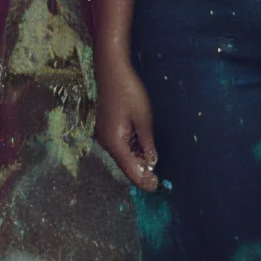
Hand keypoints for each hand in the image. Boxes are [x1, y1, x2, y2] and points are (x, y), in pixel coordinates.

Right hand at [94, 59, 157, 190]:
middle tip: (156, 184)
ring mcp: (105, 135)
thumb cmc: (129, 93)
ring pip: (122, 156)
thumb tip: (150, 162)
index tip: (154, 187)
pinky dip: (132, 152)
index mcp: (114, 141)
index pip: (129, 167)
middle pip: (124, 164)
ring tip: (152, 173)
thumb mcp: (143, 119)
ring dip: (136, 163)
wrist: (111, 73)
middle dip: (139, 173)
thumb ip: (146, 143)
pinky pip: (121, 146)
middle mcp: (106, 141)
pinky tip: (143, 155)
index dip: (142, 178)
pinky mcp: (107, 129)